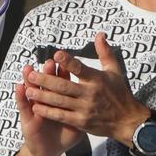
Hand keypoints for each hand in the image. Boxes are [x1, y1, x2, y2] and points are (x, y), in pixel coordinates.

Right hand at [13, 60, 84, 155]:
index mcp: (61, 99)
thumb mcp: (79, 122)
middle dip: (48, 73)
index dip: (63, 73)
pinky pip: (23, 105)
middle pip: (48, 83)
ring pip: (33, 90)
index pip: (62, 83)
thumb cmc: (65, 135)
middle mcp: (47, 99)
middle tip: (50, 63)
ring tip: (29, 69)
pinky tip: (19, 87)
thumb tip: (102, 99)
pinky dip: (20, 96)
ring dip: (30, 79)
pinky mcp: (27, 117)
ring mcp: (36, 106)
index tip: (65, 63)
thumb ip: (86, 110)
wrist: (50, 151)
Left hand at [22, 33, 147, 143]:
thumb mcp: (115, 71)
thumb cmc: (120, 93)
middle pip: (64, 86)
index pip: (80, 68)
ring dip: (43, 96)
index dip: (68, 61)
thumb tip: (100, 34)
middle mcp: (90, 93)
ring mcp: (85, 109)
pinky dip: (48, 112)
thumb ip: (105, 52)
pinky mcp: (81, 122)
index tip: (55, 55)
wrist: (127, 121)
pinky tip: (36, 107)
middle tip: (31, 75)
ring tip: (28, 90)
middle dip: (46, 80)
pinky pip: (61, 116)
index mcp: (97, 79)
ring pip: (60, 101)